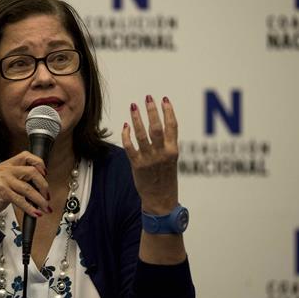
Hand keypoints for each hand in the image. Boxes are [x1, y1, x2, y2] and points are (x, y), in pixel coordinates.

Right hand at [0, 151, 49, 224]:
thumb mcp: (4, 182)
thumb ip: (18, 180)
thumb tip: (39, 185)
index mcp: (6, 165)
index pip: (26, 156)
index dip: (39, 163)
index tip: (45, 173)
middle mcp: (4, 170)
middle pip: (32, 171)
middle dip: (43, 185)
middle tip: (47, 196)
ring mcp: (2, 181)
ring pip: (28, 188)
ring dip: (40, 200)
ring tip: (45, 207)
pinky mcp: (1, 192)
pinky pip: (20, 200)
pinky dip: (30, 208)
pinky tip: (35, 213)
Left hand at [121, 95, 178, 214]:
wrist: (160, 200)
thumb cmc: (166, 178)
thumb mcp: (172, 160)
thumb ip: (167, 144)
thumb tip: (160, 124)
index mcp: (173, 151)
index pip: (172, 126)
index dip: (168, 111)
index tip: (164, 99)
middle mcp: (162, 153)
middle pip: (157, 127)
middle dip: (152, 111)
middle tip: (148, 97)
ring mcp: (149, 159)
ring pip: (142, 135)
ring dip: (137, 119)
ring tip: (134, 106)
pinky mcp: (137, 165)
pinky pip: (130, 147)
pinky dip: (127, 135)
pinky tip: (125, 126)